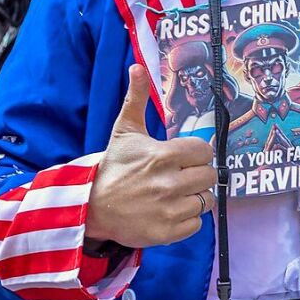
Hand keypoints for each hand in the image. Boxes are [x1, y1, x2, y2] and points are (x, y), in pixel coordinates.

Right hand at [86, 65, 216, 248]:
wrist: (91, 205)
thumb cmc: (114, 166)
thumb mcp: (125, 129)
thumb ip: (137, 98)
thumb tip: (137, 66)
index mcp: (164, 155)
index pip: (204, 152)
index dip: (197, 154)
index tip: (185, 157)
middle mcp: (169, 183)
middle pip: (208, 177)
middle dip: (197, 176)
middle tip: (180, 176)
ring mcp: (169, 210)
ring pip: (205, 201)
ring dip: (194, 197)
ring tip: (175, 194)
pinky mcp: (166, 233)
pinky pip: (196, 225)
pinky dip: (188, 220)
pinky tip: (171, 211)